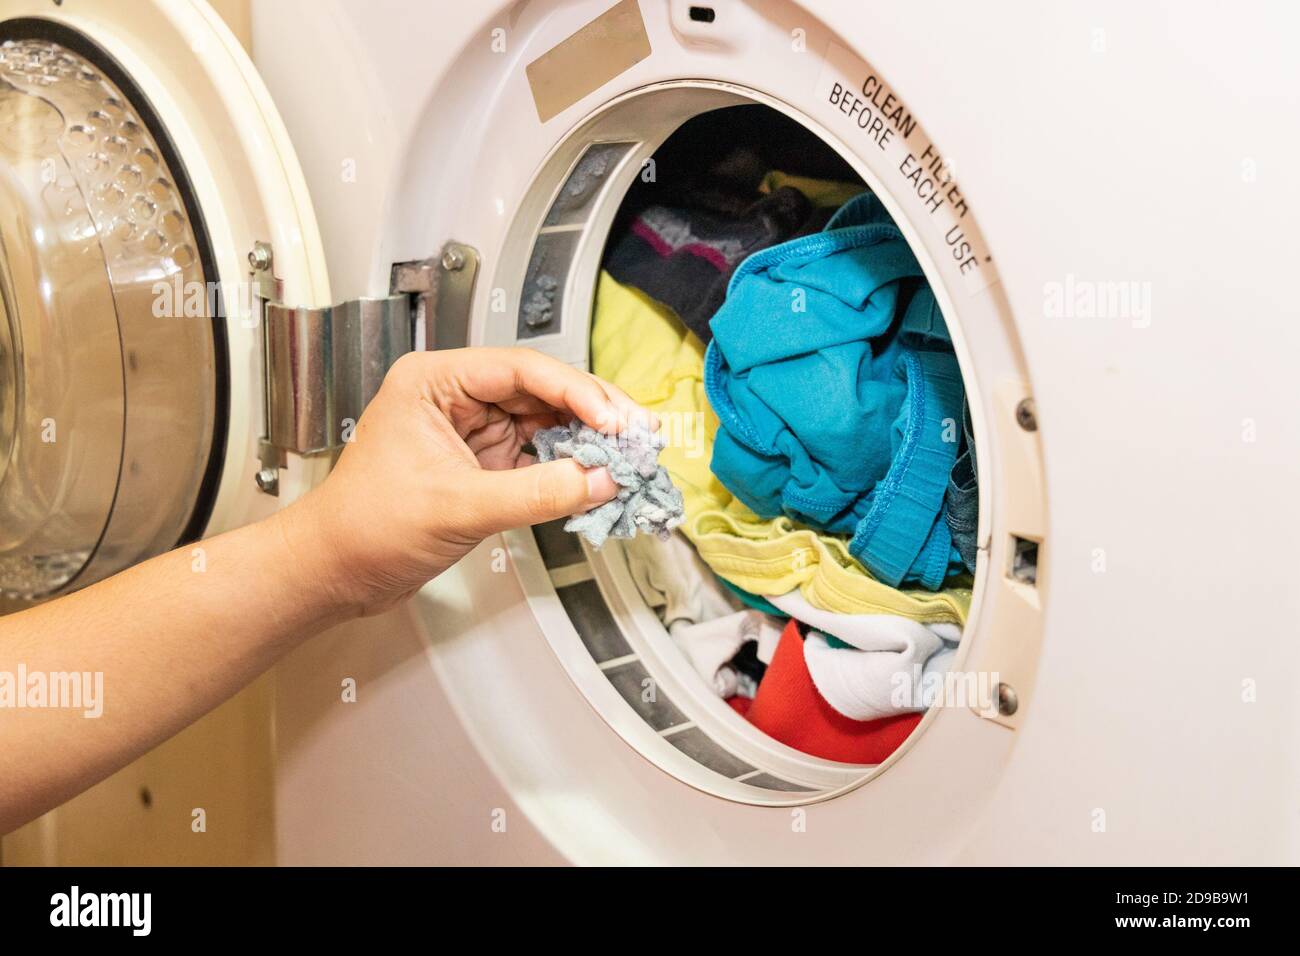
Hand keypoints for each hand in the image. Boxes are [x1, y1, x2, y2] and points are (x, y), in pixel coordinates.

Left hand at [279, 347, 645, 616]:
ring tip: (629, 456)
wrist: (334, 573)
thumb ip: (535, 492)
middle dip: (593, 414)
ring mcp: (471, 432)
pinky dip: (568, 468)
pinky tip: (596, 477)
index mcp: (436, 380)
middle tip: (639, 435)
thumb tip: (600, 480)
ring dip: (586, 441)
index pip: (522, 369)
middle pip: (542, 391)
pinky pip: (536, 457)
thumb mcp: (458, 506)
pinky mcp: (480, 466)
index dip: (577, 393)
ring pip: (545, 423)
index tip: (615, 421)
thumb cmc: (365, 526)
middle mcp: (456, 398)